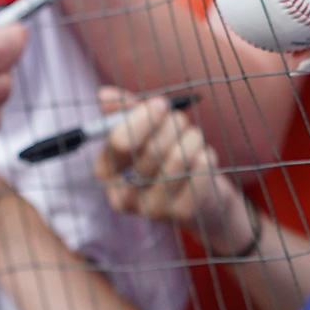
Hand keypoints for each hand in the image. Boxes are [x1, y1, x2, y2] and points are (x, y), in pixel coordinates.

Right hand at [92, 89, 257, 250]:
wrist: (198, 195)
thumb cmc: (165, 153)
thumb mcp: (145, 129)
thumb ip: (124, 110)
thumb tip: (104, 94)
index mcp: (106, 171)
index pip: (120, 141)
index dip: (144, 118)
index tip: (161, 103)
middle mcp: (123, 195)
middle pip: (151, 149)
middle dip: (172, 125)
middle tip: (181, 119)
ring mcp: (151, 209)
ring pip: (177, 159)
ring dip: (192, 138)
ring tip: (194, 135)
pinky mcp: (180, 215)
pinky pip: (199, 173)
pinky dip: (206, 158)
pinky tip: (204, 158)